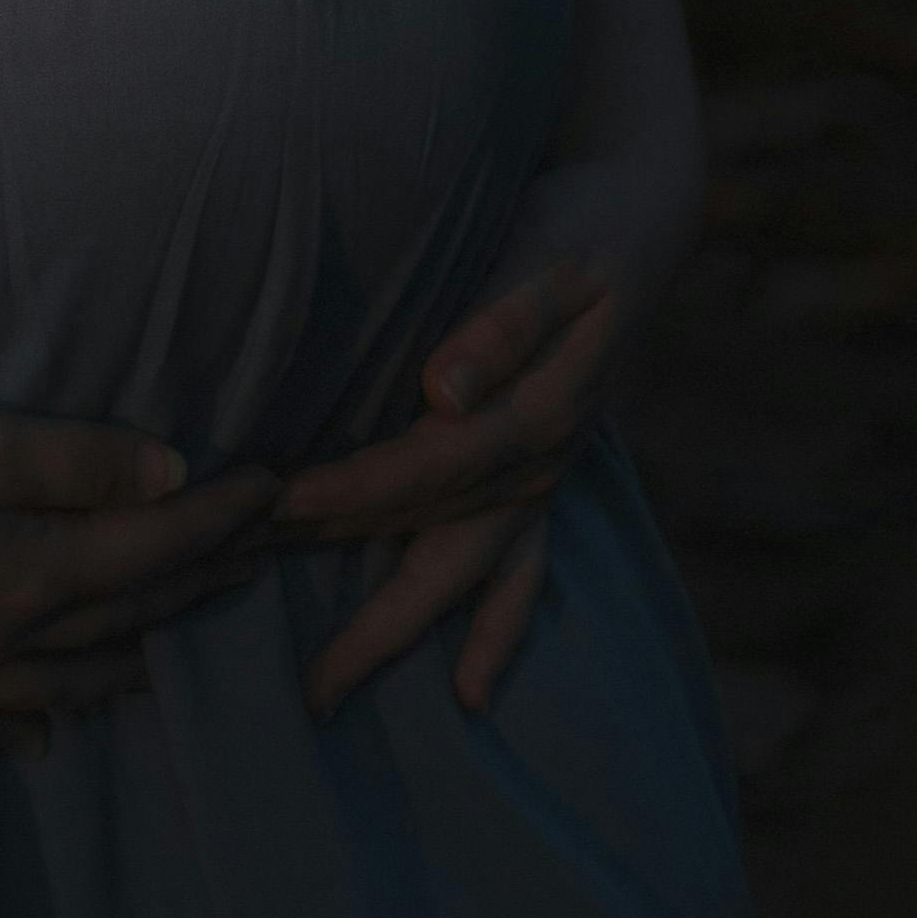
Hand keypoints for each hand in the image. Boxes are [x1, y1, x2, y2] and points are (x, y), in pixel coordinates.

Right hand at [0, 392, 278, 755]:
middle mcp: (2, 638)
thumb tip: (174, 476)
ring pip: (56, 685)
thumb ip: (80, 463)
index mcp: (35, 574)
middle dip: (190, 587)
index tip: (274, 494)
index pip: (152, 547)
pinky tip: (37, 741)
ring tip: (162, 665)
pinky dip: (11, 732)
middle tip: (250, 568)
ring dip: (120, 671)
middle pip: (118, 619)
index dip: (218, 519)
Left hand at [272, 216, 636, 720]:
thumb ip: (503, 321)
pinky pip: (522, 576)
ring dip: (401, 627)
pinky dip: (495, 630)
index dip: (355, 489)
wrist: (636, 224)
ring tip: (334, 689)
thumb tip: (447, 390)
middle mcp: (537, 464)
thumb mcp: (550, 255)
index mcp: (534, 410)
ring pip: (464, 573)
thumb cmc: (579, 231)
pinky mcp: (541, 482)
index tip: (279, 505)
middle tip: (305, 679)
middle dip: (372, 615)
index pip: (429, 466)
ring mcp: (542, 482)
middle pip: (442, 549)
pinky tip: (469, 693)